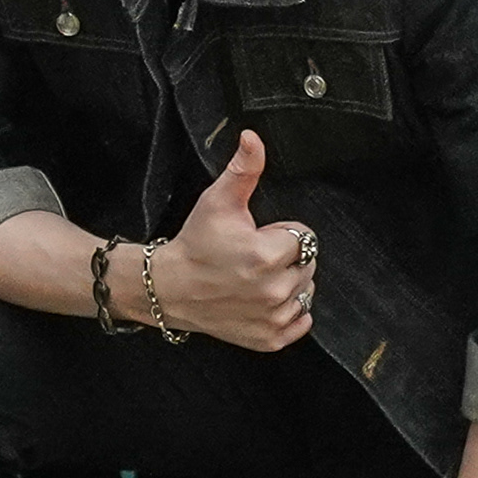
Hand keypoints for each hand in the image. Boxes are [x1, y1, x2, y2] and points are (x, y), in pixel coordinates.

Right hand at [145, 132, 315, 351]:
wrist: (169, 289)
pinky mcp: (269, 339)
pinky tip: (262, 300)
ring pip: (305, 292)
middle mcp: (273, 291)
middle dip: (286, 258)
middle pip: (308, 265)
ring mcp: (272, 318)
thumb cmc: (195, 244)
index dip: (281, 234)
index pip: (304, 237)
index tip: (257, 237)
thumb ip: (243, 169)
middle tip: (251, 258)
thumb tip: (252, 138)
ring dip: (288, 284)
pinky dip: (288, 312)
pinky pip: (301, 321)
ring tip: (254, 279)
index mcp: (266, 256)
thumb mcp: (217, 202)